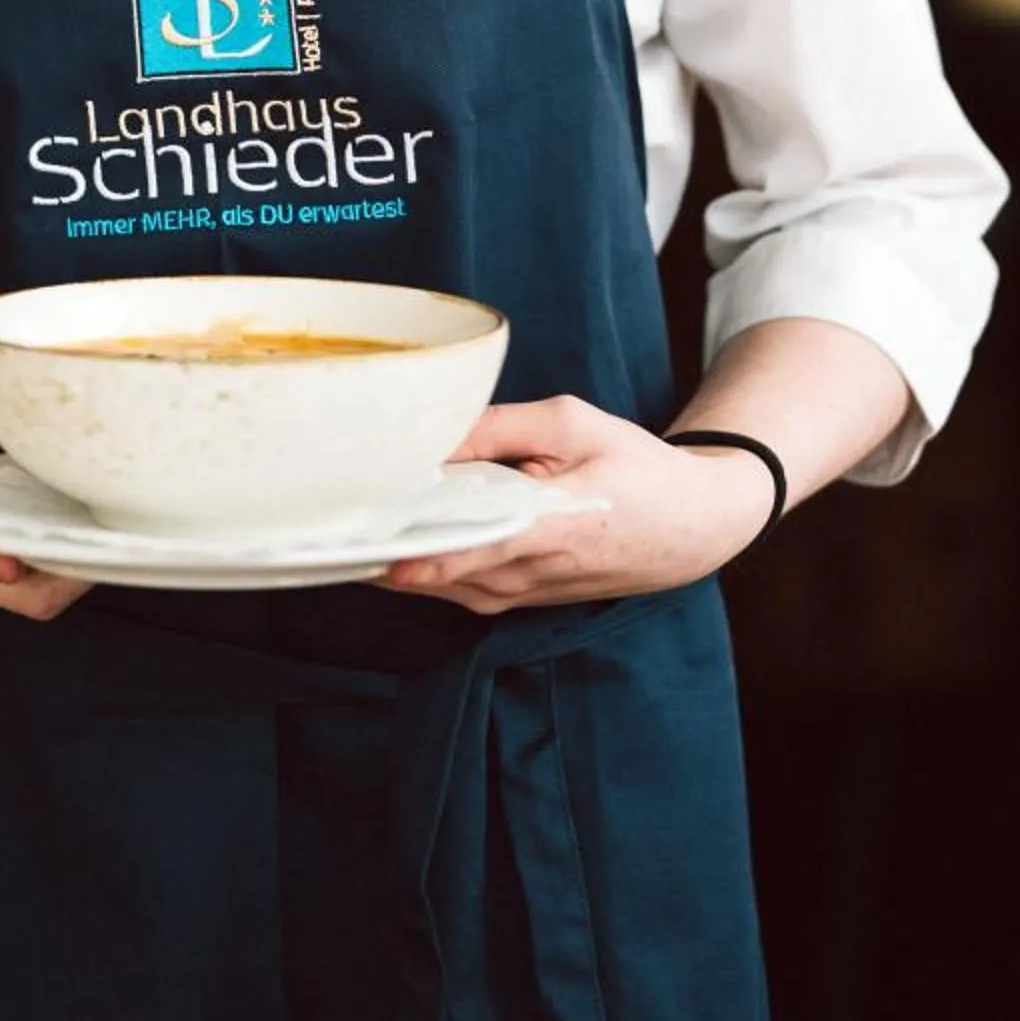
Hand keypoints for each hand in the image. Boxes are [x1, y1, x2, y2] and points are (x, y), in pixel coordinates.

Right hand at [0, 339, 89, 623]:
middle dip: (80, 564)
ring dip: (64, 549)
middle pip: (26, 593)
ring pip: (22, 579)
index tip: (116, 539)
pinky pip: (10, 554)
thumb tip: (51, 424)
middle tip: (131, 520)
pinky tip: (74, 497)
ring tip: (110, 505)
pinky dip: (43, 534)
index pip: (9, 576)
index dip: (68, 566)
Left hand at [380, 394, 773, 616]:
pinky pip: (459, 589)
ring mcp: (528, 593)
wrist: (691, 526)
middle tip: (328, 534)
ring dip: (396, 567)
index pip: (478, 548)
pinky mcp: (521, 597)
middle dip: (387, 556)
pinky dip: (423, 571)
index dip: (422, 554)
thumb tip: (437, 432)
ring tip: (341, 537)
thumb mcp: (574, 423)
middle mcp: (536, 571)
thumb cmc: (635, 466)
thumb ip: (501, 426)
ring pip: (445, 587)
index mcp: (556, 524)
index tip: (371, 548)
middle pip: (444, 574)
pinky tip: (388, 545)